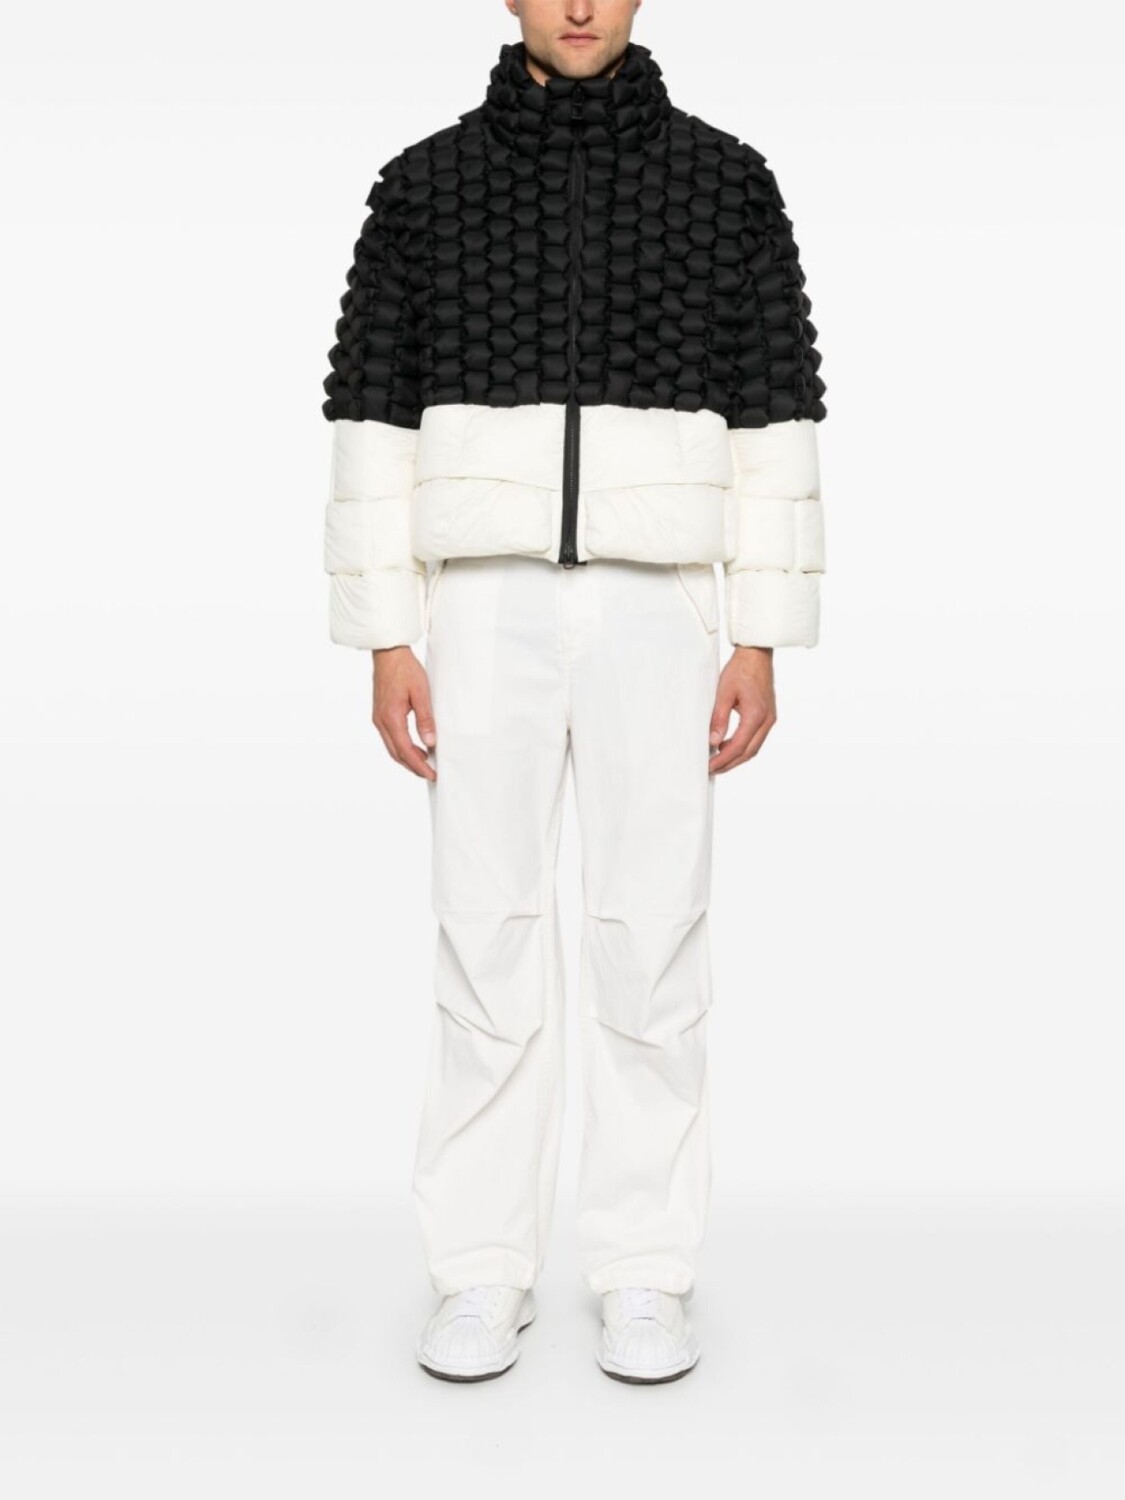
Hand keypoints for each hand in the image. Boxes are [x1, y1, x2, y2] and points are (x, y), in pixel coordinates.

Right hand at [371, 646, 436, 780]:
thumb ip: (425, 719)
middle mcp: (381, 721)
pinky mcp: (380, 714)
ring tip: (425, 763)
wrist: (388, 653)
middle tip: (430, 774)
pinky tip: (415, 746)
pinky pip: (391, 738)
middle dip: (413, 767)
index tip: (431, 774)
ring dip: (408, 758)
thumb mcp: (421, 693)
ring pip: (392, 747)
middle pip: (396, 753)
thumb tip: (430, 742)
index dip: (419, 765)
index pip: (405, 750)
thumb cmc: (405, 669)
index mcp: (391, 717)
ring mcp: (378, 718)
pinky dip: (403, 747)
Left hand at [708, 646, 776, 773]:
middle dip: (729, 764)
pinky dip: (742, 746)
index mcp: (756, 715)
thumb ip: (719, 718)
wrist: (757, 654)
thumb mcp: (724, 692)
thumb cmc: (741, 669)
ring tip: (717, 761)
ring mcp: (770, 719)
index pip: (738, 746)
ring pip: (753, 748)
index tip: (709, 766)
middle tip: (711, 769)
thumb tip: (713, 741)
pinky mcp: (767, 716)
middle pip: (749, 752)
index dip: (723, 759)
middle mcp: (767, 720)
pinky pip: (756, 738)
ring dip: (736, 757)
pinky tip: (727, 746)